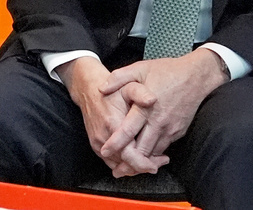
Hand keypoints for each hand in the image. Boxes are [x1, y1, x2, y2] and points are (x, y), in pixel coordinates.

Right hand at [56, 56, 167, 175]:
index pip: (127, 154)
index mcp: (113, 124)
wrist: (90, 92)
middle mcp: (104, 138)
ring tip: (155, 160)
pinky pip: (112, 161)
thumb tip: (152, 99)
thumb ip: (141, 93)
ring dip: (136, 166)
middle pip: (124, 164)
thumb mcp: (129, 86)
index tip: (156, 165)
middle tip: (162, 161)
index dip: (142, 163)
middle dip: (144, 166)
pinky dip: (126, 163)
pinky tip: (140, 157)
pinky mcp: (97, 146)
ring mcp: (99, 144)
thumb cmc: (114, 90)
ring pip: (119, 165)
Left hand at [98, 49, 227, 171]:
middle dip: (127, 162)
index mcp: (147, 107)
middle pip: (141, 150)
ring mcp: (170, 128)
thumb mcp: (141, 68)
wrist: (197, 76)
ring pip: (153, 153)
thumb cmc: (168, 71)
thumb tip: (101, 88)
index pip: (128, 131)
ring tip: (128, 165)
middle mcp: (159, 121)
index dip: (115, 144)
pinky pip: (163, 148)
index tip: (105, 151)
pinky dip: (154, 153)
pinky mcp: (179, 131)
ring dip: (141, 160)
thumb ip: (119, 77)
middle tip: (116, 169)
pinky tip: (145, 154)